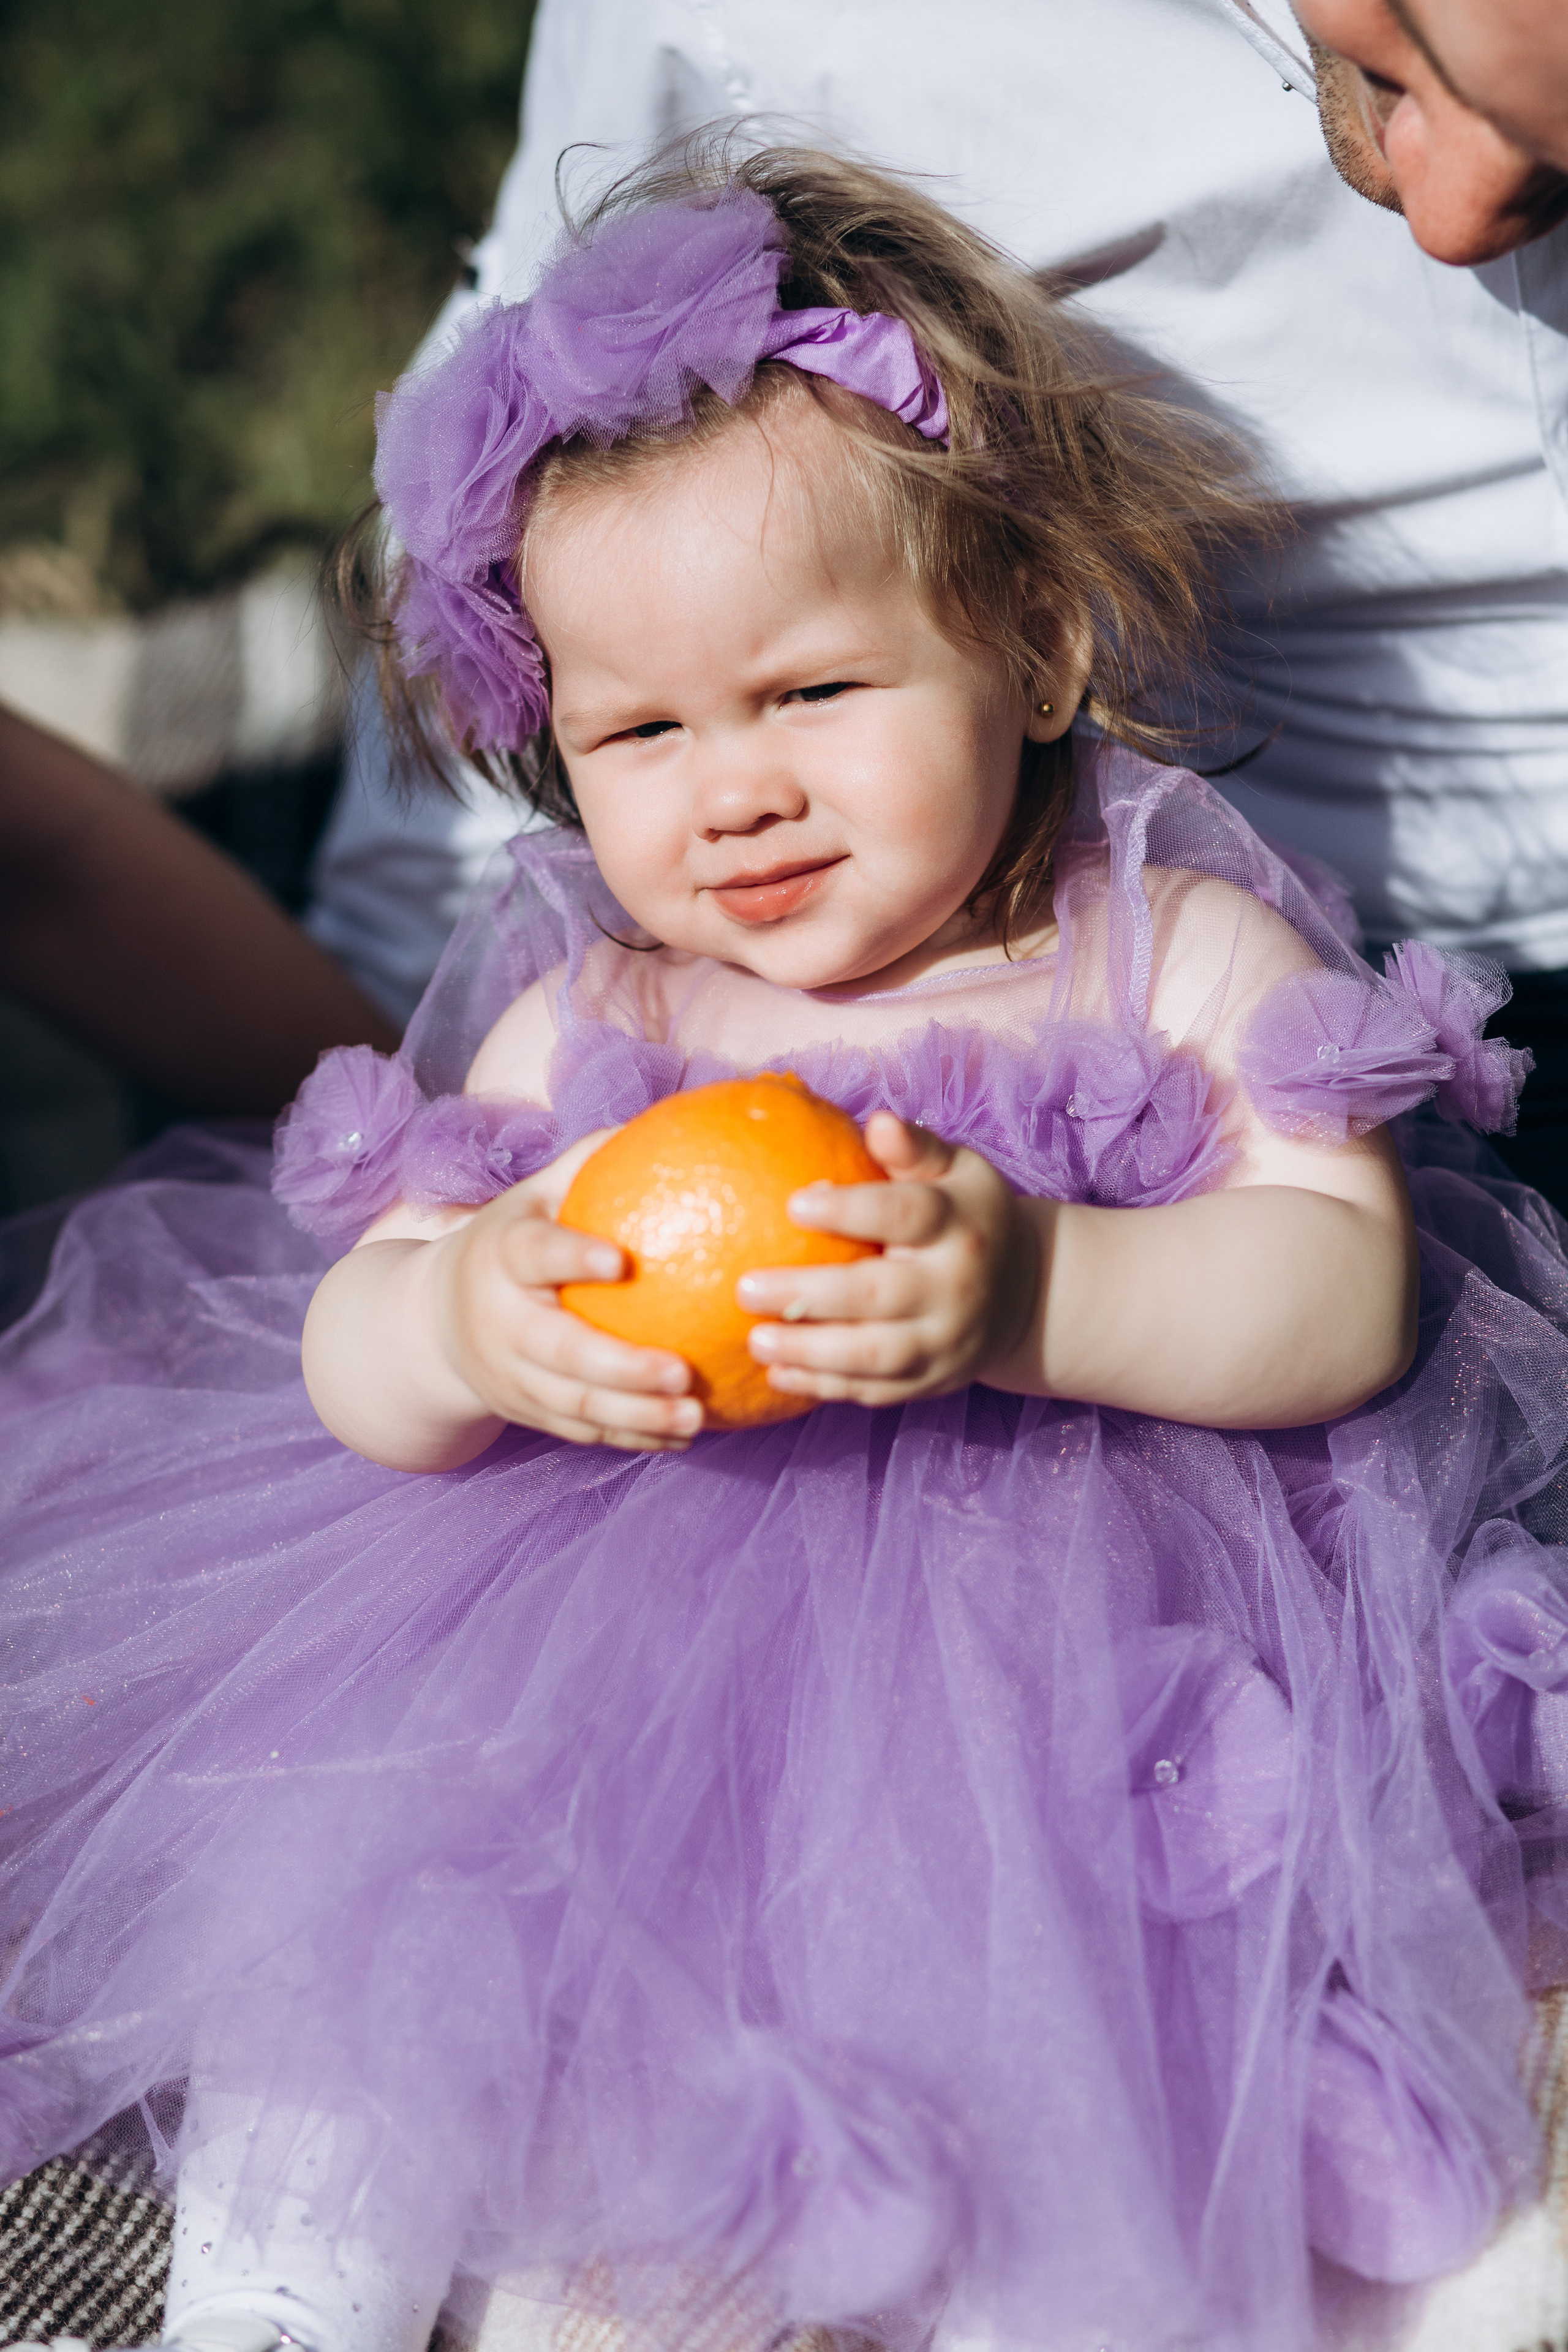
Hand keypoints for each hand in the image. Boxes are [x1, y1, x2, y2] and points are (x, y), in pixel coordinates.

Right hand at [431, 1130, 702, 1451]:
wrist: (433, 1323)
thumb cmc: (508, 1241)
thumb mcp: (531, 1197)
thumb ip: (588, 1162)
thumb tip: (661, 1120)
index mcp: (502, 1256)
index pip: (534, 1253)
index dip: (570, 1256)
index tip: (618, 1259)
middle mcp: (501, 1321)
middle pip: (559, 1350)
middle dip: (620, 1366)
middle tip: (681, 1369)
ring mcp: (511, 1375)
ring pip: (574, 1404)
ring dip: (636, 1414)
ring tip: (694, 1415)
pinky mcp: (527, 1412)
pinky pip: (583, 1431)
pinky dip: (632, 1436)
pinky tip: (684, 1434)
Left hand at [735, 1112, 1039, 1408]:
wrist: (1023, 1293)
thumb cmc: (965, 1215)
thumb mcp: (957, 1171)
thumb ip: (915, 1148)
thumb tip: (877, 1121)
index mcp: (960, 1225)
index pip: (908, 1215)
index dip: (852, 1210)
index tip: (794, 1204)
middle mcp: (957, 1287)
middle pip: (880, 1294)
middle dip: (810, 1295)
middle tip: (745, 1289)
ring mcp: (946, 1342)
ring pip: (875, 1355)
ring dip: (810, 1352)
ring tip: (754, 1340)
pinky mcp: (931, 1381)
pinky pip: (875, 1391)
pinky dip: (825, 1387)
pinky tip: (778, 1376)